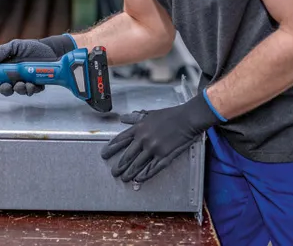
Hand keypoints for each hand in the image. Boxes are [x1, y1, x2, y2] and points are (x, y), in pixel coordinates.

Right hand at [0, 34, 75, 96]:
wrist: (50, 49)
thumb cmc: (31, 47)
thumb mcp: (15, 45)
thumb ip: (3, 51)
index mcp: (5, 69)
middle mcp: (14, 77)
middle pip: (5, 89)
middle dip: (4, 90)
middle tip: (7, 86)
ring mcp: (25, 82)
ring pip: (19, 91)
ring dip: (19, 89)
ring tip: (22, 84)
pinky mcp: (36, 84)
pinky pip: (32, 91)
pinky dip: (31, 89)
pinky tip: (32, 84)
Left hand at [100, 91, 221, 182]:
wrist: (188, 119)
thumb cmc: (170, 115)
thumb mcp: (150, 114)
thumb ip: (136, 118)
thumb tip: (123, 118)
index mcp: (139, 128)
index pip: (120, 140)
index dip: (111, 149)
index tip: (104, 155)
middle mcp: (143, 139)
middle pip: (127, 156)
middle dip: (119, 166)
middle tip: (113, 172)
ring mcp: (154, 149)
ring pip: (138, 165)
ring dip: (129, 173)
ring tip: (124, 178)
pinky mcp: (164, 156)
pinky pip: (152, 169)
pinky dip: (144, 175)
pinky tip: (139, 179)